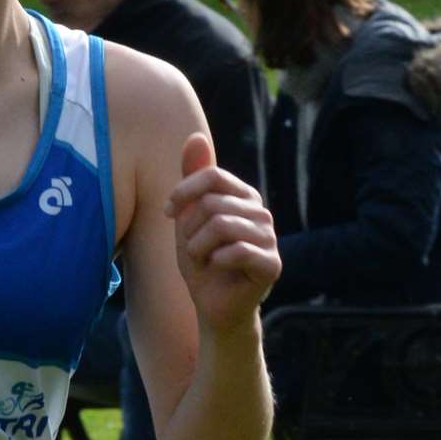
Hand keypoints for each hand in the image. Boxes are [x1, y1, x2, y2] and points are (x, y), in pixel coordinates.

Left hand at [165, 132, 280, 332]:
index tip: (168, 212)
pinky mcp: (272, 264)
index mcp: (242, 195)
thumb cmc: (201, 258)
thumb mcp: (188, 215)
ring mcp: (270, 237)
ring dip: (199, 247)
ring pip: (221, 225)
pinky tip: (217, 269)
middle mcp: (261, 212)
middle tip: (193, 248)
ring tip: (203, 259)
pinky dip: (215, 261)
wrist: (212, 303)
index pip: (212, 175)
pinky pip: (236, 251)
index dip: (183, 192)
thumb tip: (195, 136)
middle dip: (190, 228)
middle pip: (212, 203)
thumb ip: (193, 177)